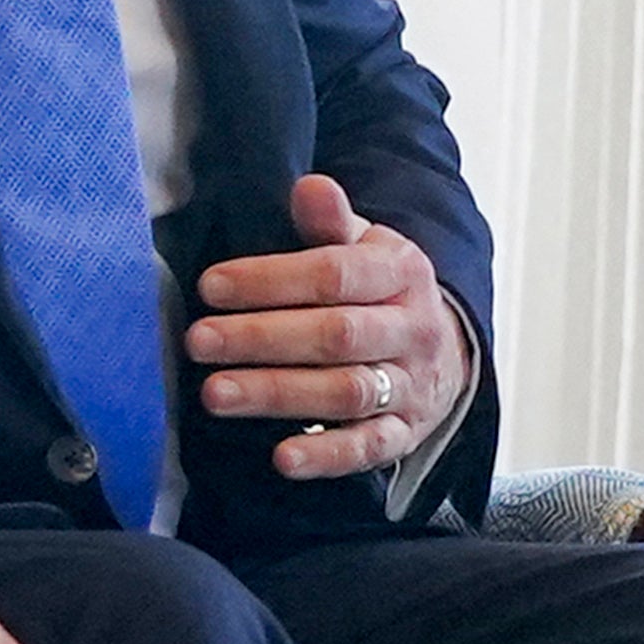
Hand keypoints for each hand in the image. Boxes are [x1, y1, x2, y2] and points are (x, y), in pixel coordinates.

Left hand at [190, 171, 467, 480]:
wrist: (443, 351)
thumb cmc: (380, 292)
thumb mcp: (365, 247)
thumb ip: (331, 223)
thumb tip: (310, 186)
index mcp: (403, 273)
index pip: (335, 274)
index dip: (271, 280)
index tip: (211, 286)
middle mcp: (414, 329)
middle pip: (338, 335)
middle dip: (263, 339)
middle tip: (199, 341)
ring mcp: (412, 384)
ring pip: (348, 391)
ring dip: (279, 394)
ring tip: (215, 394)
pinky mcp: (405, 433)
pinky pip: (370, 448)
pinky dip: (328, 456)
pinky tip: (282, 458)